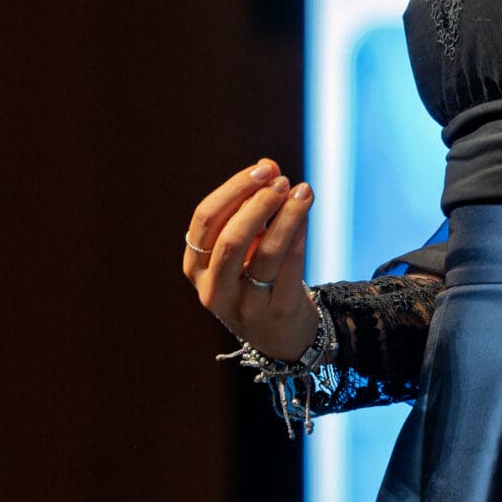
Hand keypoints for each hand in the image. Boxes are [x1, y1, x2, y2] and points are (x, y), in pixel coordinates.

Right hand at [183, 156, 317, 360]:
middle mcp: (213, 289)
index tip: (263, 169)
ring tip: (303, 191)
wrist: (280, 335)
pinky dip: (299, 235)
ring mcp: (244, 305)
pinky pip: (290, 267)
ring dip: (287, 216)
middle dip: (258, 203)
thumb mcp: (242, 249)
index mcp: (194, 267)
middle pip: (230, 238)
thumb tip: (268, 167)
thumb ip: (249, 209)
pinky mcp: (276, 312)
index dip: (234, 189)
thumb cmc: (255, 279)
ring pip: (265, 253)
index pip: (205, 220)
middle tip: (282, 181)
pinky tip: (306, 214)